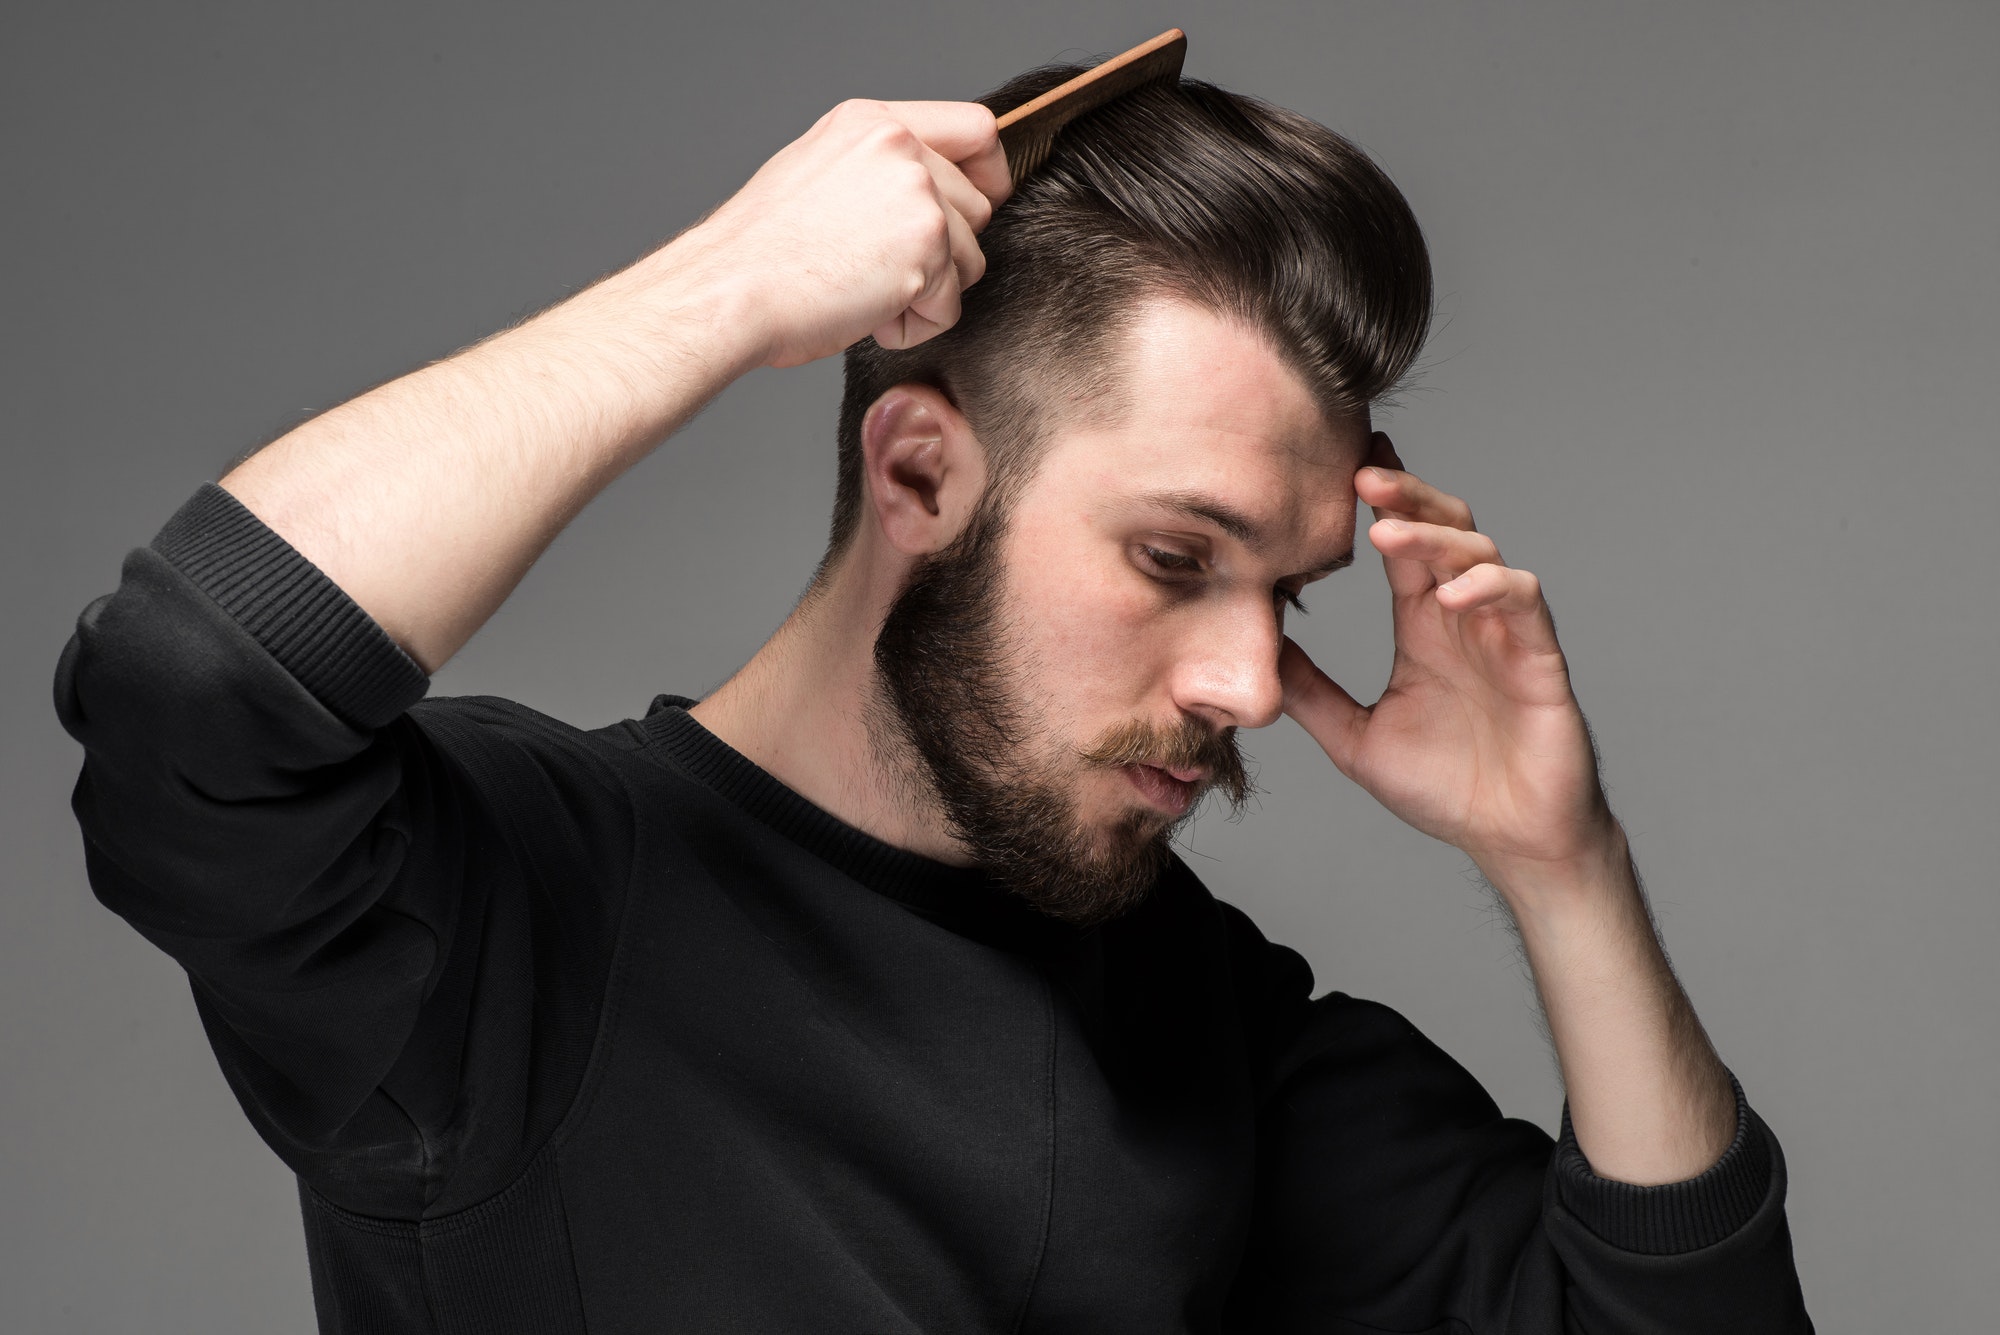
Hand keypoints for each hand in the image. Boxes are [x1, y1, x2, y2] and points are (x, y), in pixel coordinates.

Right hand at [669, 99, 1010, 368]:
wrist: (729, 290)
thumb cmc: (759, 254)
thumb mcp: (819, 175)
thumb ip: (878, 171)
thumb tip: (925, 195)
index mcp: (872, 123)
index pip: (975, 128)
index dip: (988, 174)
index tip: (980, 202)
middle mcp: (901, 148)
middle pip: (977, 208)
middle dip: (943, 254)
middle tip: (878, 273)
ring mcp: (917, 195)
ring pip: (970, 260)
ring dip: (927, 293)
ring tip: (864, 293)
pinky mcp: (926, 247)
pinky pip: (950, 306)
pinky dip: (914, 326)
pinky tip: (864, 315)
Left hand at [1279, 433, 1616, 890]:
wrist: (1513, 841)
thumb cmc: (1447, 789)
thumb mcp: (1354, 739)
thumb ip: (1310, 693)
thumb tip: (1254, 652)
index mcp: (1422, 625)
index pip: (1400, 544)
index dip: (1379, 502)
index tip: (1337, 467)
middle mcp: (1463, 616)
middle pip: (1443, 527)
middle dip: (1406, 495)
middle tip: (1360, 476)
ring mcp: (1503, 632)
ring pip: (1480, 552)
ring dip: (1435, 536)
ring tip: (1388, 533)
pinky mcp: (1539, 657)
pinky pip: (1523, 600)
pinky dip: (1489, 586)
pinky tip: (1449, 595)